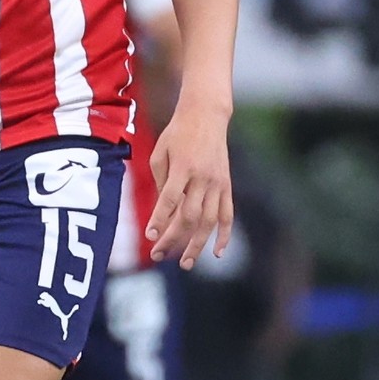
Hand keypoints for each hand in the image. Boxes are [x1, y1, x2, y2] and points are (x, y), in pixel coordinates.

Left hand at [144, 103, 233, 270]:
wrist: (206, 116)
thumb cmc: (176, 134)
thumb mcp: (160, 153)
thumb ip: (161, 182)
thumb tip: (163, 212)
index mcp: (182, 167)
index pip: (169, 200)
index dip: (160, 220)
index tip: (150, 237)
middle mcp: (202, 177)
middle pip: (189, 216)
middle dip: (173, 239)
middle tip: (159, 255)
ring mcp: (218, 183)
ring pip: (209, 221)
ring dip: (197, 244)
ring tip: (186, 263)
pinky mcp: (227, 185)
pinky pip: (228, 214)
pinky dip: (224, 235)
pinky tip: (218, 253)